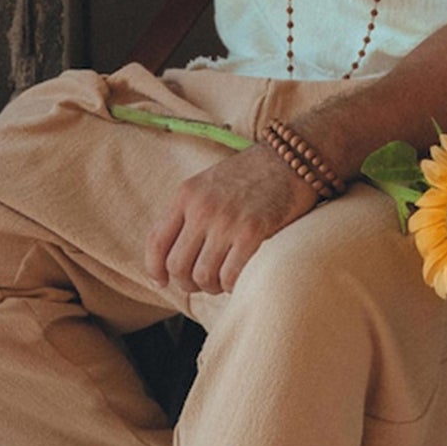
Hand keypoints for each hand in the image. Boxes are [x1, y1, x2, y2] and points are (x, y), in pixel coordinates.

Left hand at [145, 143, 320, 295]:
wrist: (291, 158)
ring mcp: (226, 220)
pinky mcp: (253, 231)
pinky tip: (239, 279)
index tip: (162, 282)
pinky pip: (230, 276)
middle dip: (187, 283)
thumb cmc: (252, 176)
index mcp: (186, 194)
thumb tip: (170, 259)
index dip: (155, 269)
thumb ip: (189, 213)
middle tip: (202, 283)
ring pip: (202, 276)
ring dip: (212, 287)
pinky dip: (232, 286)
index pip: (156, 241)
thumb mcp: (209, 185)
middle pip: (177, 265)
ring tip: (223, 280)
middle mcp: (201, 207)